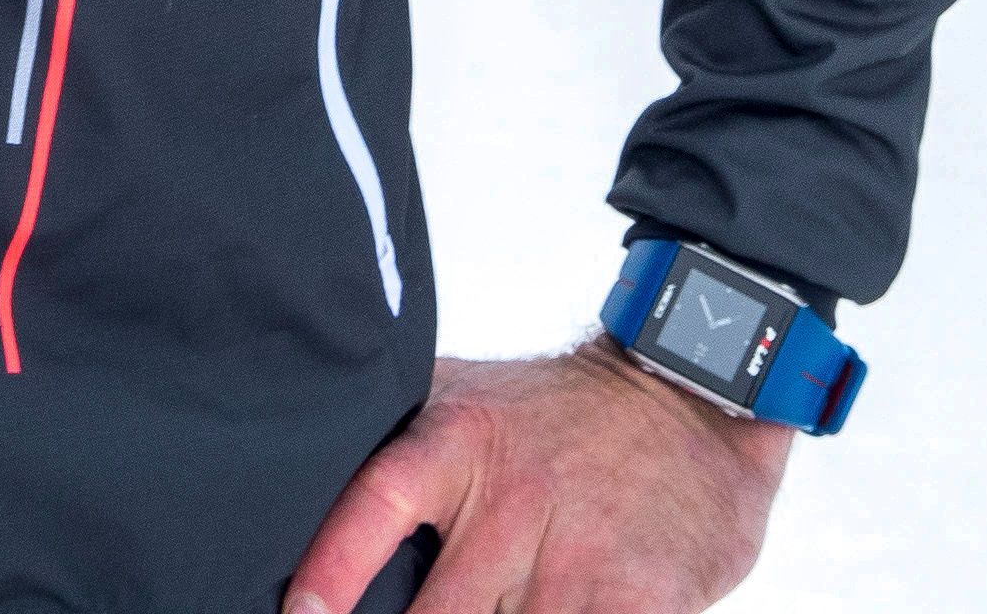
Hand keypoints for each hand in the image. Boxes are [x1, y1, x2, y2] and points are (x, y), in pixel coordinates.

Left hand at [286, 341, 790, 613]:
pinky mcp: (639, 598)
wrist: (691, 395)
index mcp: (458, 444)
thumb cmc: (561, 414)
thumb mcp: (466, 399)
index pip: (378, 501)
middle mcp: (514, 500)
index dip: (334, 565)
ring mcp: (578, 555)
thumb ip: (392, 442)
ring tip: (493, 610)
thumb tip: (296, 467)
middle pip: (438, 613)